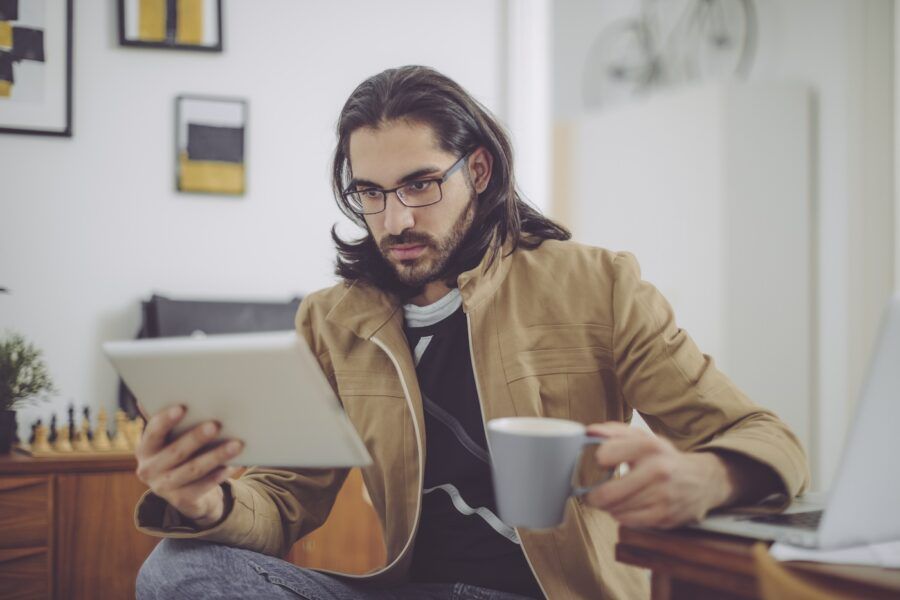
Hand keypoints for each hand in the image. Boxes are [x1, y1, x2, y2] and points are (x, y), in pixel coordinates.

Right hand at [135, 405, 243, 526]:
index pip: (153, 431)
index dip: (166, 420)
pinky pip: (204, 486)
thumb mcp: (171, 438)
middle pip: (176, 452)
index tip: (182, 407)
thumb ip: (169, 419)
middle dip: (197, 437)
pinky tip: (235, 464)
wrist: (186, 493)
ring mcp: (164, 487)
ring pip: (193, 469)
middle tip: (216, 424)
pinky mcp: (181, 501)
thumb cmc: (181, 453)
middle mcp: (149, 469)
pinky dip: (220, 474)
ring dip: (216, 456)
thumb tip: (163, 389)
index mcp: (145, 448)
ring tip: (237, 444)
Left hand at [582, 422, 729, 527]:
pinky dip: (622, 515)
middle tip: (590, 493)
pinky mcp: (665, 516)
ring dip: (608, 506)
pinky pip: (628, 521)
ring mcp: (663, 496)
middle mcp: (658, 471)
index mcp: (650, 446)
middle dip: (593, 496)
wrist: (703, 480)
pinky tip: (626, 506)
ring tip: (612, 498)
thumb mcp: (644, 438)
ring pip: (616, 509)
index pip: (606, 454)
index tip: (597, 464)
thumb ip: (614, 432)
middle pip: (608, 493)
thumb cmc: (666, 458)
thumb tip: (589, 432)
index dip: (595, 461)